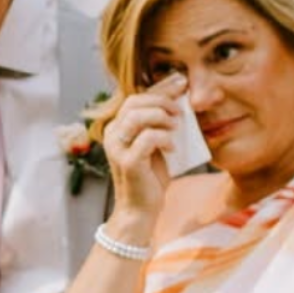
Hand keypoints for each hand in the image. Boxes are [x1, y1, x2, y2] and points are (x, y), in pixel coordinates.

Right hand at [102, 74, 187, 234]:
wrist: (140, 210)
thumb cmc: (149, 177)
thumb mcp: (156, 145)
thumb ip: (160, 124)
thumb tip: (178, 100)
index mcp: (117, 127)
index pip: (136, 97)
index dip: (159, 88)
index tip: (181, 82)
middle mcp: (112, 134)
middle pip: (134, 102)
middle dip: (162, 100)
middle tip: (181, 110)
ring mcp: (117, 148)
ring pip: (138, 116)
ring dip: (162, 117)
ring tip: (176, 128)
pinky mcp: (128, 162)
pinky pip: (148, 138)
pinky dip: (164, 139)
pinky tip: (172, 149)